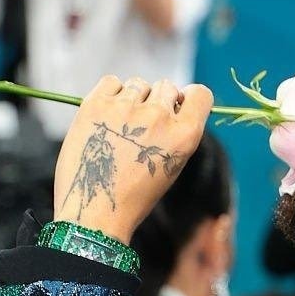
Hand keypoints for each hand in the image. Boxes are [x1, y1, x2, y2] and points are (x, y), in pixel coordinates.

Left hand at [52, 74, 211, 242]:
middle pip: (166, 87)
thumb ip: (176, 134)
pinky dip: (110, 95)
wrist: (94, 214)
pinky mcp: (97, 103)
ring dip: (132, 99)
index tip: (177, 107)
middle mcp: (158, 117)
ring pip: (138, 84)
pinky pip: (112, 82)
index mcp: (184, 136)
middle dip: (157, 102)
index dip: (188, 98)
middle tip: (141, 129)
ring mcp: (127, 107)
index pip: (200, 94)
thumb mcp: (170, 169)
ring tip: (121, 129)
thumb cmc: (133, 197)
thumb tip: (171, 103)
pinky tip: (106, 120)